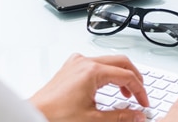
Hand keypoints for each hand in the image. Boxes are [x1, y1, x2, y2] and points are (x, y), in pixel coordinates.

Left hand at [29, 53, 148, 121]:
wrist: (34, 115)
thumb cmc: (56, 115)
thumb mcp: (94, 119)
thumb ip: (120, 116)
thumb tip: (137, 115)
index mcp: (92, 71)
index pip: (127, 76)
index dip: (140, 91)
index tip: (143, 104)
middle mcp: (84, 62)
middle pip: (121, 62)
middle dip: (134, 79)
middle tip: (140, 95)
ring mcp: (76, 62)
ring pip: (109, 61)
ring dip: (121, 75)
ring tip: (125, 94)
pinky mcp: (70, 67)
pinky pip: (96, 63)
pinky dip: (107, 73)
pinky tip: (107, 87)